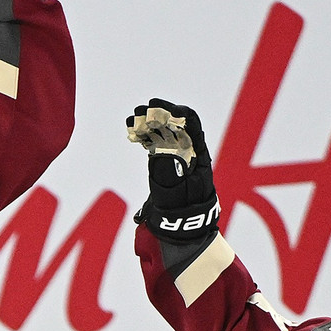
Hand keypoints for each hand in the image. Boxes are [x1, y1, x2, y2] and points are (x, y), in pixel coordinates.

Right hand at [125, 99, 219, 239]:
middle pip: (174, 123)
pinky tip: (133, 132)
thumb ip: (170, 175)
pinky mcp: (164, 159)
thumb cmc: (186, 209)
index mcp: (198, 153)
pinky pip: (154, 142)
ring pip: (162, 131)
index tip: (156, 108)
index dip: (175, 112)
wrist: (183, 223)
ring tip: (132, 120)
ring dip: (147, 122)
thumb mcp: (179, 194)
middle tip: (140, 112)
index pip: (190, 123)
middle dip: (157, 114)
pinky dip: (144, 135)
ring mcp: (175, 153)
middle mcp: (188, 149)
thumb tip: (162, 154)